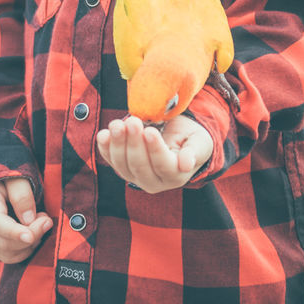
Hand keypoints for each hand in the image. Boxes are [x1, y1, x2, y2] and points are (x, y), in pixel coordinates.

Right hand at [0, 177, 52, 263]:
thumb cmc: (4, 176)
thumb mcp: (13, 175)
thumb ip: (21, 194)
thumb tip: (29, 219)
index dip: (14, 233)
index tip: (31, 236)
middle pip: (4, 243)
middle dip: (31, 235)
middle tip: (46, 220)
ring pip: (8, 254)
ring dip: (30, 244)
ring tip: (41, 223)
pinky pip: (10, 256)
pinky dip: (26, 249)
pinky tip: (34, 233)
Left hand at [96, 114, 212, 192]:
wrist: (177, 138)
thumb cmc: (190, 138)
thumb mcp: (199, 142)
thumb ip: (194, 152)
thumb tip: (186, 164)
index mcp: (176, 175)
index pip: (163, 165)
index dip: (155, 150)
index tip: (150, 131)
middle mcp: (154, 182)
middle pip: (140, 166)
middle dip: (134, 143)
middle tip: (133, 122)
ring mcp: (136, 177)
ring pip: (123, 165)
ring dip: (118, 144)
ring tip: (117, 124)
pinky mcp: (123, 168)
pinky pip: (111, 161)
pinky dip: (105, 148)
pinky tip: (104, 135)